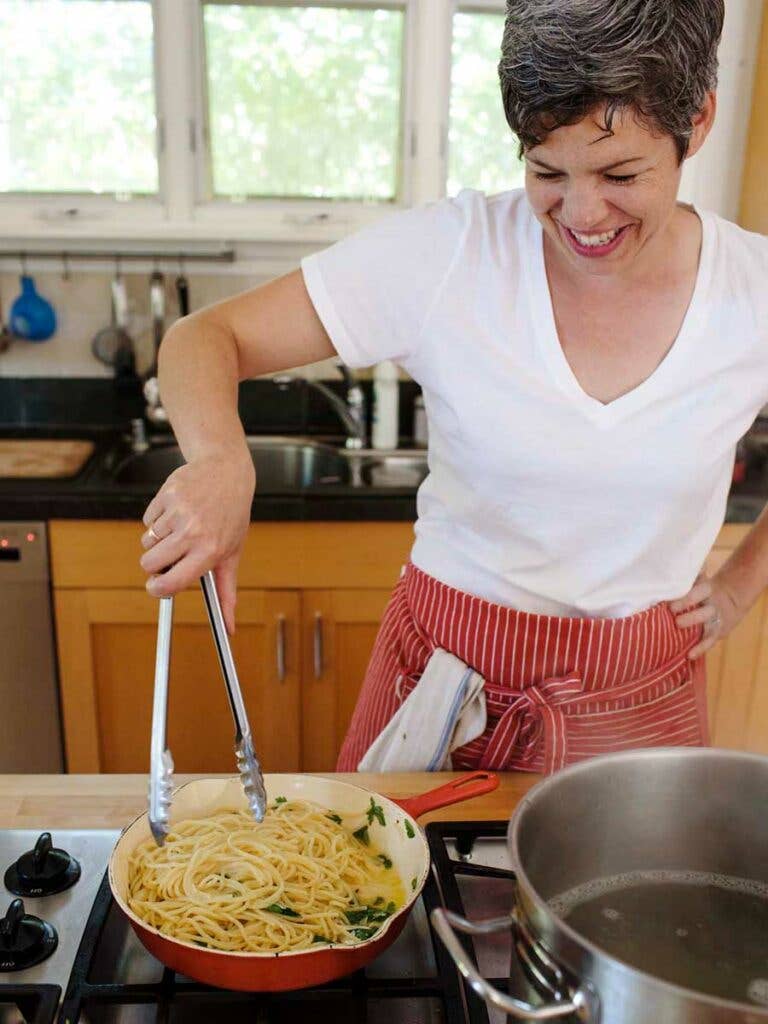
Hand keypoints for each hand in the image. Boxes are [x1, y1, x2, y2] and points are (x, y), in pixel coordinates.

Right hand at [138, 448, 254, 633]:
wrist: (227, 471)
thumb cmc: (231, 516)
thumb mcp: (233, 552)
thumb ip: (227, 592)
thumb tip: (229, 628)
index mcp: (210, 551)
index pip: (172, 582)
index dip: (158, 589)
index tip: (155, 587)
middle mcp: (194, 532)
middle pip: (150, 562)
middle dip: (154, 563)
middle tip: (170, 553)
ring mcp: (179, 512)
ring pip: (147, 540)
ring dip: (158, 538)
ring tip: (180, 526)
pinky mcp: (167, 495)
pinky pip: (148, 518)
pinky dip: (157, 518)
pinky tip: (177, 510)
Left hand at [669, 571, 739, 659]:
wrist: (730, 599)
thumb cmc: (703, 589)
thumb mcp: (699, 580)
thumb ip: (687, 577)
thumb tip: (667, 570)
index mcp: (707, 590)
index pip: (699, 593)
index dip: (687, 599)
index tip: (671, 606)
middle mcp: (713, 605)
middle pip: (705, 612)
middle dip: (691, 617)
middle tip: (675, 621)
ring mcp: (717, 620)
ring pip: (709, 627)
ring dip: (696, 635)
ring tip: (683, 643)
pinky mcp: (718, 633)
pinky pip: (710, 642)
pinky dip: (701, 649)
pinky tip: (689, 656)